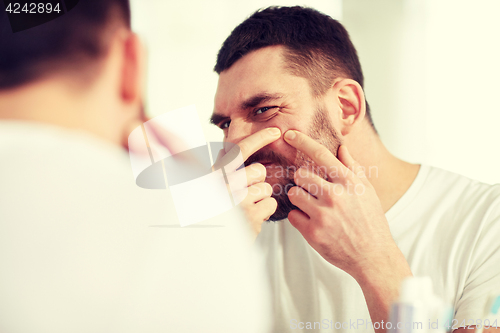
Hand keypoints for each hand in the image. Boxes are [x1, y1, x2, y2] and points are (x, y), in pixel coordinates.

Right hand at [213, 128, 280, 237]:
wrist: (203, 247)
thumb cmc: (207, 216)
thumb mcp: (203, 188)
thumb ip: (216, 169)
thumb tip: (220, 148)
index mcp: (213, 176)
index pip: (239, 151)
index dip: (259, 138)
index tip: (275, 132)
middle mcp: (224, 187)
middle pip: (258, 171)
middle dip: (256, 181)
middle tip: (242, 195)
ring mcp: (238, 202)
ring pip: (266, 188)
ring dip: (260, 199)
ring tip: (244, 209)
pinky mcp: (251, 218)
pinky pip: (270, 204)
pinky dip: (264, 212)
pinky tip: (250, 219)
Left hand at [283, 130, 410, 330]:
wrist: (373, 256)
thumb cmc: (370, 221)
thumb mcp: (367, 191)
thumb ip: (352, 168)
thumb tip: (341, 147)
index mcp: (349, 182)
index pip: (321, 154)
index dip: (302, 141)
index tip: (289, 134)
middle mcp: (335, 195)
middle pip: (300, 175)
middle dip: (303, 181)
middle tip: (312, 191)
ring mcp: (323, 215)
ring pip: (293, 194)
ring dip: (299, 199)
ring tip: (314, 207)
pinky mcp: (313, 233)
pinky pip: (293, 216)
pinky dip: (299, 218)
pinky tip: (314, 222)